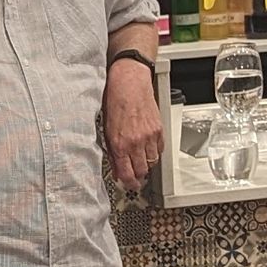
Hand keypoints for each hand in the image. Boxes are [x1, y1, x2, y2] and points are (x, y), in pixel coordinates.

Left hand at [102, 57, 163, 184]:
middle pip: (142, 171)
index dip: (128, 183)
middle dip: (138, 176)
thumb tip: (116, 166)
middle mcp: (135, 142)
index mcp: (120, 143)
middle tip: (135, 176)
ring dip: (146, 164)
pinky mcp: (159, 129)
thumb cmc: (114, 100)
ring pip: (152, 161)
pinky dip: (155, 152)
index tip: (129, 184)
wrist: (129, 81)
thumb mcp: (106, 128)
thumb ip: (112, 150)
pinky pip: (160, 149)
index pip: (126, 173)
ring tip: (141, 161)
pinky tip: (149, 148)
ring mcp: (149, 136)